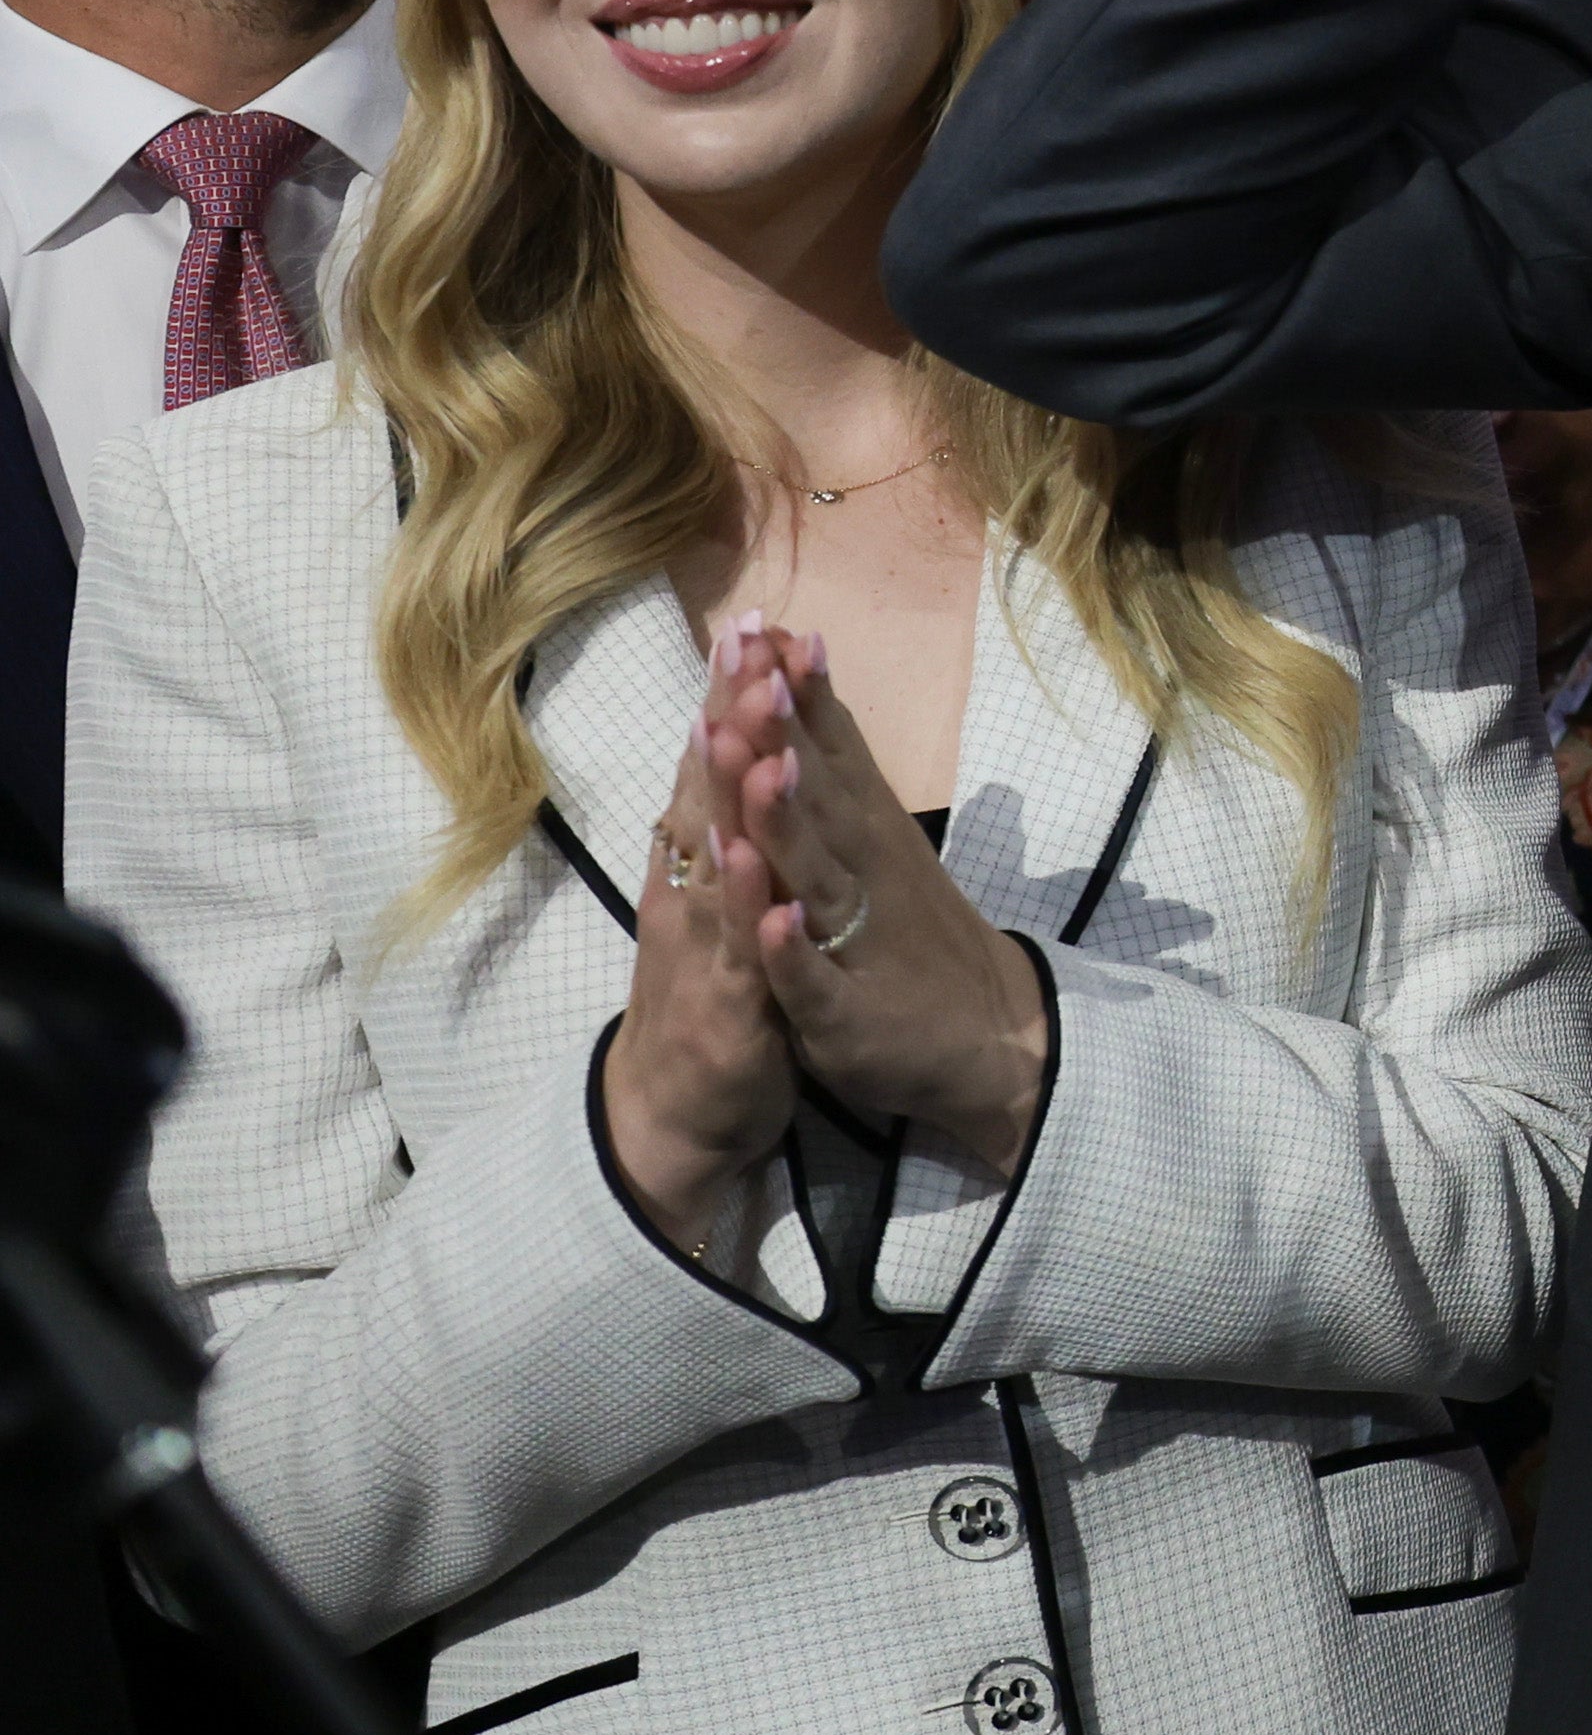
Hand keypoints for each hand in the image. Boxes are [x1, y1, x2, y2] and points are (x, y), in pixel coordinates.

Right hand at [598, 618, 802, 1266]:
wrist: (677, 1113)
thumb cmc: (708, 989)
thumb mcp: (715, 895)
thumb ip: (712, 822)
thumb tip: (711, 740)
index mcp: (695, 865)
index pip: (712, 766)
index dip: (728, 697)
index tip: (751, 621)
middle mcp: (690, 899)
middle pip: (707, 801)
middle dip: (728, 726)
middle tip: (747, 648)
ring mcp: (705, 958)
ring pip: (719, 879)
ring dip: (733, 816)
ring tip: (751, 748)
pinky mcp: (731, 1023)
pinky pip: (746, 978)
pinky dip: (757, 939)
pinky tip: (770, 906)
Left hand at [705, 620, 1053, 1173]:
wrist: (989, 1040)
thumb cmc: (913, 936)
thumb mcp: (879, 843)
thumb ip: (842, 772)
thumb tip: (807, 688)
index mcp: (866, 830)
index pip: (829, 749)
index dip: (794, 690)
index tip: (763, 625)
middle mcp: (864, 870)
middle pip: (818, 792)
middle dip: (783, 730)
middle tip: (755, 663)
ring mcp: (854, 938)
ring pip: (814, 874)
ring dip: (787, 824)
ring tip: (762, 769)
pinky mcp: (843, 1011)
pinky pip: (814, 978)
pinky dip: (793, 951)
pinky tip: (776, 922)